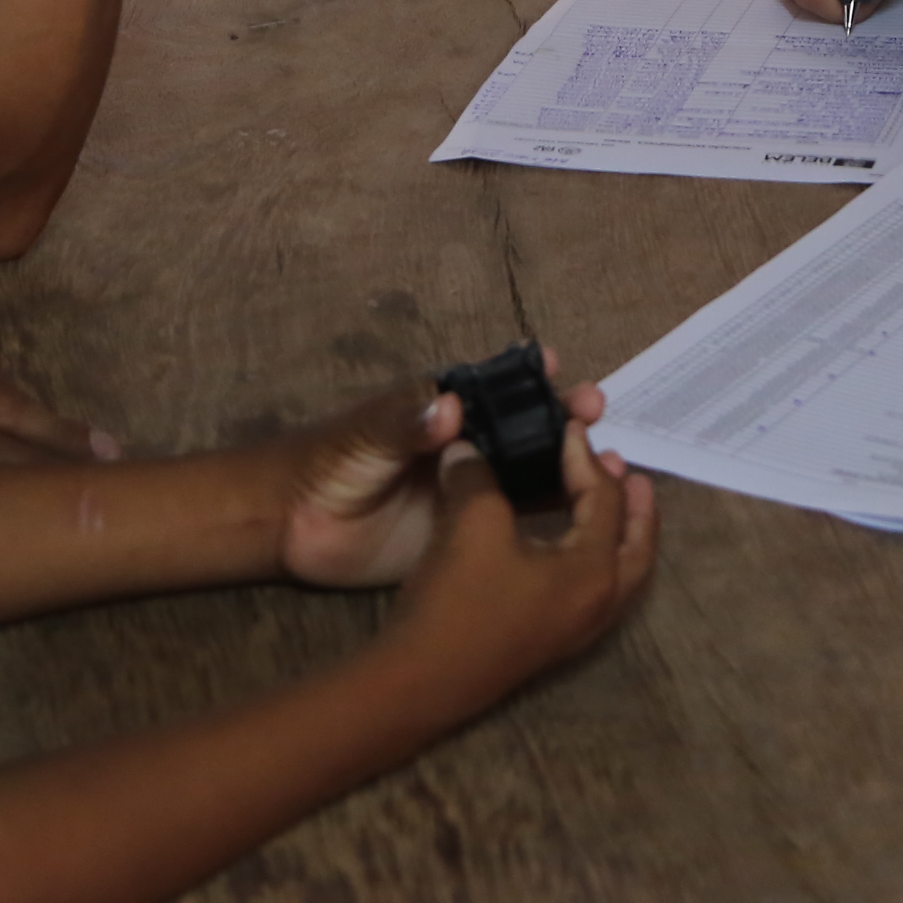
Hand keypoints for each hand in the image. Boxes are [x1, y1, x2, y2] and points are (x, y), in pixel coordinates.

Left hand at [266, 355, 610, 588]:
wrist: (295, 528)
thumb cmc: (327, 464)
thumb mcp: (365, 438)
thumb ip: (405, 423)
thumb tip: (452, 405)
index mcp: (443, 411)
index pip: (497, 388)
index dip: (531, 377)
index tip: (560, 367)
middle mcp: (468, 446)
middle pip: (527, 427)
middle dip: (565, 416)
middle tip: (595, 410)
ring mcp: (473, 491)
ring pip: (532, 472)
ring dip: (571, 465)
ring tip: (607, 461)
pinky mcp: (469, 535)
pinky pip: (519, 522)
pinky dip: (554, 515)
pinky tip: (583, 518)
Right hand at [381, 421, 658, 719]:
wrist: (418, 682)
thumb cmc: (457, 600)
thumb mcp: (471, 523)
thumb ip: (479, 474)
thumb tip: (469, 447)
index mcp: (593, 572)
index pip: (605, 500)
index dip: (584, 457)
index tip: (566, 427)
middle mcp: (598, 604)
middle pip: (637, 547)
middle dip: (636, 507)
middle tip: (629, 472)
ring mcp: (576, 631)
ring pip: (620, 574)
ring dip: (620, 535)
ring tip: (610, 504)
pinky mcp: (551, 643)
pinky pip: (595, 592)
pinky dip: (595, 560)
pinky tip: (565, 546)